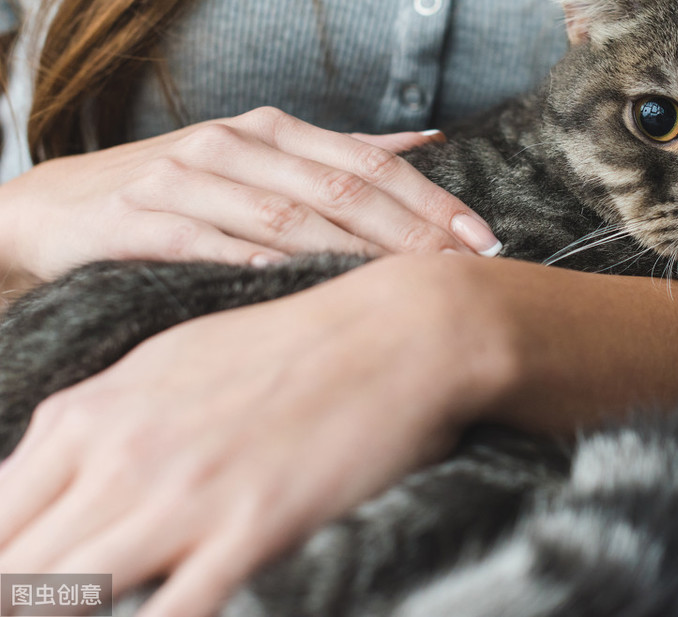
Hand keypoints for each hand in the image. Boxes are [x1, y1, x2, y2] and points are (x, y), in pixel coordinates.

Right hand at [0, 107, 500, 286]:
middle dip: (413, 235)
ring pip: (286, 217)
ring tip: (408, 287)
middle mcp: (235, 144)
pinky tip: (295, 284)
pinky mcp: (138, 219)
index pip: (371, 166)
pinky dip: (253, 262)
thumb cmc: (180, 189)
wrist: (57, 206)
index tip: (485, 241)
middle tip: (465, 273)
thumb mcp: (262, 159)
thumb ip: (343, 153)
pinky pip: (206, 243)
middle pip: (342, 191)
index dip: (434, 203)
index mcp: (274, 130)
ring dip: (353, 255)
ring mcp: (185, 177)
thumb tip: (430, 140)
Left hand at [0, 253, 515, 616]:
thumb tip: (38, 480)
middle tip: (39, 610)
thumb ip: (96, 425)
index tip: (20, 588)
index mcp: (91, 413)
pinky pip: (170, 615)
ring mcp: (184, 495)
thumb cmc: (290, 345)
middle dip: (17, 600)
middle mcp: (120, 455)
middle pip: (12, 571)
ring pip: (63, 597)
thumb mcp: (169, 364)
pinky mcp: (251, 527)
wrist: (398, 331)